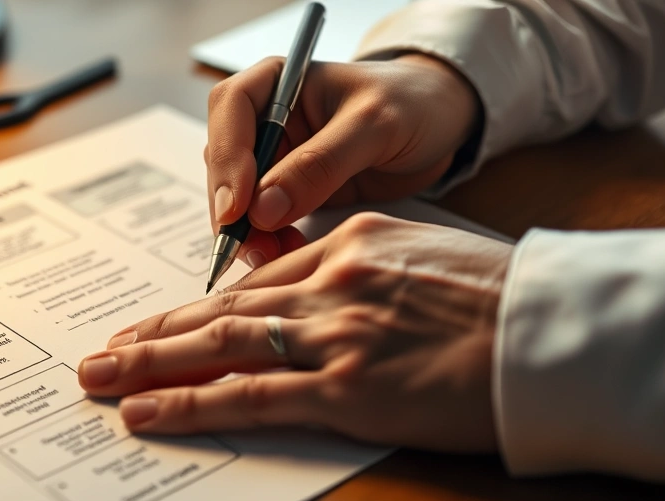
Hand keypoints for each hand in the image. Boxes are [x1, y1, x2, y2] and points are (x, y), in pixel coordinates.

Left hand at [78, 213, 511, 452]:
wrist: (550, 332)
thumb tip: (312, 300)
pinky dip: (189, 403)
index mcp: (350, 244)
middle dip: (154, 334)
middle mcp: (329, 282)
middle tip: (103, 352)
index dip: (197, 307)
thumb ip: (360, 274)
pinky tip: (146, 412)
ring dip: (151, 365)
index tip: (158, 322)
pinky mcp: (344, 389)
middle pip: (220, 312)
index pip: (252, 283)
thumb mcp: (423, 260)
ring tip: (101, 378)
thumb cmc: (500, 300)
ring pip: (219, 348)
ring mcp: (332, 334)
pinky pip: (248, 396)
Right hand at [206, 54, 481, 266]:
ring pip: (236, 197)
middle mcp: (264, 118)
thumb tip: (263, 208)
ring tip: (272, 255)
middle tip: (253, 245)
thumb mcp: (373, 126)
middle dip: (233, 207)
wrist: (442, 124)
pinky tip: (286, 253)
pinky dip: (267, 242)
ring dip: (246, 231)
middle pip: (222, 162)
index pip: (230, 109)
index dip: (226, 159)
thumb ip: (318, 164)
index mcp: (276, 81)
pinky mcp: (287, 192)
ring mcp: (273, 158)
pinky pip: (261, 221)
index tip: (239, 207)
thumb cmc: (412, 104)